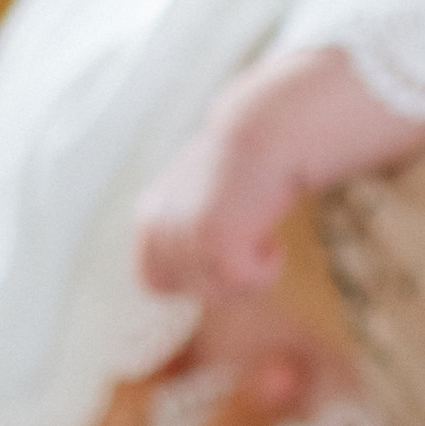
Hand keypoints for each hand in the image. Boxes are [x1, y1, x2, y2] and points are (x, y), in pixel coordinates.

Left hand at [136, 100, 293, 303]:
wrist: (267, 133)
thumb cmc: (243, 164)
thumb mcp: (197, 197)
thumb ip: (185, 231)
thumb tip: (198, 275)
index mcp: (150, 217)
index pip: (153, 280)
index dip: (192, 278)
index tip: (226, 257)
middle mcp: (158, 228)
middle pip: (185, 290)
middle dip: (220, 281)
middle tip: (249, 253)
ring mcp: (184, 236)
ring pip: (217, 292)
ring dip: (247, 277)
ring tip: (266, 242)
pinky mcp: (215, 241)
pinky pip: (242, 283)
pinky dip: (265, 271)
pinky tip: (273, 242)